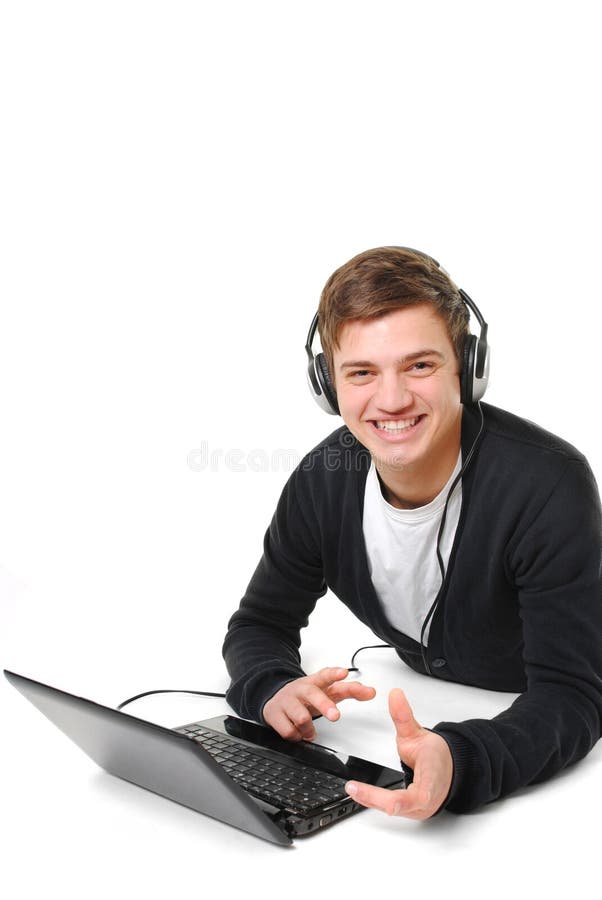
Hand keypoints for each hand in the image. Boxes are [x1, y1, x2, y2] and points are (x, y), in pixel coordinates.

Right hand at [262, 666, 375, 741]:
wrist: (275, 697)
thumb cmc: (306, 696)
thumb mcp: (327, 691)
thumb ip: (349, 690)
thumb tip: (371, 691)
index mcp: (315, 682)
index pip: (325, 675)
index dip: (334, 674)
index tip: (343, 673)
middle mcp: (301, 689)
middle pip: (313, 694)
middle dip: (325, 706)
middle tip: (335, 716)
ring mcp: (287, 700)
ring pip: (301, 717)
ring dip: (309, 729)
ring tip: (310, 730)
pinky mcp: (274, 714)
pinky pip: (289, 731)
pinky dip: (297, 736)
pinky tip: (297, 732)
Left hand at [345, 688, 452, 819]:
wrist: (449, 769)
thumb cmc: (437, 756)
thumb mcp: (417, 733)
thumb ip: (403, 715)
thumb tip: (395, 695)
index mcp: (431, 780)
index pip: (418, 796)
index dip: (399, 800)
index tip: (383, 800)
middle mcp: (426, 800)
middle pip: (399, 807)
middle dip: (374, 799)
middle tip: (353, 787)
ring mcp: (419, 809)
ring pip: (394, 811)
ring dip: (373, 802)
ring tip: (353, 790)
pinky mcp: (411, 811)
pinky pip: (393, 810)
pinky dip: (376, 803)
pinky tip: (361, 795)